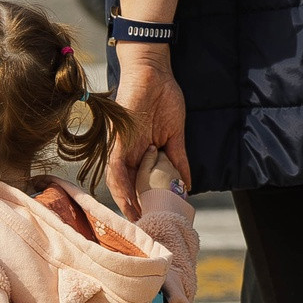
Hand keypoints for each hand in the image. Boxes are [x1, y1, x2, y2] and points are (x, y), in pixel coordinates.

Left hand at [105, 45, 190, 218]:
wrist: (154, 72)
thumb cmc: (164, 98)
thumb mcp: (175, 136)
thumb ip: (178, 160)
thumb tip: (186, 184)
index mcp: (141, 153)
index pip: (141, 184)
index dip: (146, 203)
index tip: (155, 220)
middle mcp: (129, 153)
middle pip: (129, 188)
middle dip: (136, 209)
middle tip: (145, 230)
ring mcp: (122, 147)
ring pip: (120, 183)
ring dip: (128, 204)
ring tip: (137, 223)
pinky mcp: (118, 140)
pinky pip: (116, 169)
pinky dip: (122, 188)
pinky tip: (130, 203)